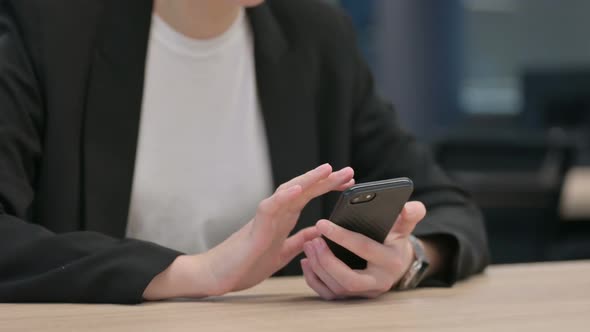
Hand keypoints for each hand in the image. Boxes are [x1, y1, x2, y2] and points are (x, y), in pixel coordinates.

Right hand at [144, 164, 354, 299]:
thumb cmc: (245, 264)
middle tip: (349, 171)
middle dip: (326, 180)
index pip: (308, 198)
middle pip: (303, 190)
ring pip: (287, 192)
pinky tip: (298, 189)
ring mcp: (264, 219)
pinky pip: (269, 208)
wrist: (216, 276)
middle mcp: (275, 214)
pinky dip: (283, 197)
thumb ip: (299, 242)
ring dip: (308, 180)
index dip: (327, 188)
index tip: (348, 183)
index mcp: (282, 220)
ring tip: (327, 170)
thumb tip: (318, 233)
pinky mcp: (254, 229)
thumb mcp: (282, 254)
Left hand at [301, 201, 426, 299]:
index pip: (364, 249)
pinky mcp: (352, 298)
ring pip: (336, 289)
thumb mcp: (405, 226)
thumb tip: (408, 207)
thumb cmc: (395, 239)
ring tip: (308, 245)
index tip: (322, 224)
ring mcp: (364, 293)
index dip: (342, 237)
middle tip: (312, 240)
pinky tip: (306, 262)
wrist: (397, 262)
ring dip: (318, 268)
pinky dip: (314, 280)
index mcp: (391, 261)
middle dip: (326, 260)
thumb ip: (411, 214)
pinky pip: (329, 295)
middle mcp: (378, 282)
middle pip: (348, 280)